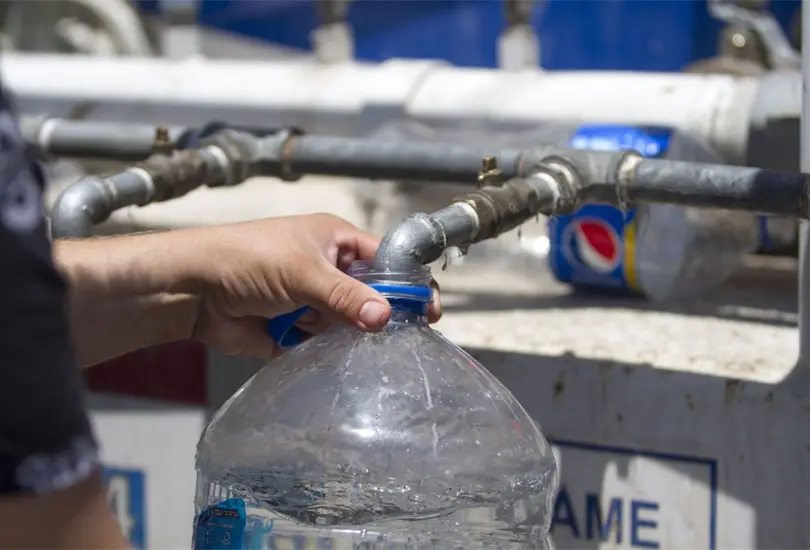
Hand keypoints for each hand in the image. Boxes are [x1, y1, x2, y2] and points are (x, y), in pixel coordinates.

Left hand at [189, 213, 441, 356]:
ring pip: (349, 323)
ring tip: (360, 347)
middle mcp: (328, 269)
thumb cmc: (247, 261)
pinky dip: (328, 351)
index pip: (385, 260)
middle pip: (370, 295)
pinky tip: (335, 358)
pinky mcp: (295, 329)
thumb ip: (345, 297)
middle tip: (402, 337)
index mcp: (335, 241)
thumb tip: (385, 318)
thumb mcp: (303, 272)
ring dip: (349, 334)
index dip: (408, 283)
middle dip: (379, 314)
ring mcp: (312, 300)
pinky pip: (325, 343)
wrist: (192, 290)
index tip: (429, 310)